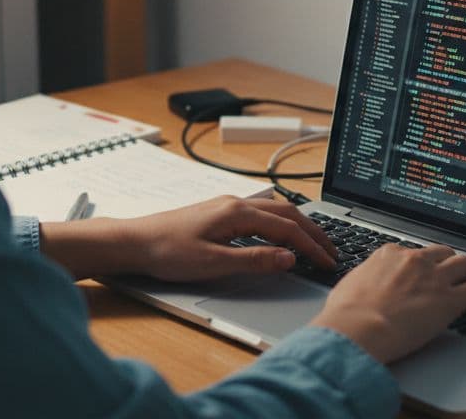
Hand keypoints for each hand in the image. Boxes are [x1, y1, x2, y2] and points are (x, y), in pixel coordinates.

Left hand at [123, 196, 337, 281]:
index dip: (311, 246)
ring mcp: (226, 206)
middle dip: (312, 231)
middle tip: (331, 250)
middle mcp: (235, 203)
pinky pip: (260, 213)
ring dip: (297, 226)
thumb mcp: (213, 263)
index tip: (328, 261)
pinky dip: (279, 224)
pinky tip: (279, 236)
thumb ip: (254, 260)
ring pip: (274, 210)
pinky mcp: (218, 213)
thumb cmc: (167, 251)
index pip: (287, 228)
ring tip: (314, 242)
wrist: (134, 242)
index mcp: (238, 212)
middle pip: (286, 213)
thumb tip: (288, 258)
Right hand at [309, 244, 465, 363]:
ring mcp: (435, 278)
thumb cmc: (346, 313)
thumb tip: (364, 286)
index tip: (421, 272)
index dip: (419, 264)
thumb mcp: (350, 285)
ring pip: (464, 263)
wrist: (357, 328)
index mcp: (389, 254)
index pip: (412, 252)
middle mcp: (414, 260)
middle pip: (442, 252)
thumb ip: (365, 280)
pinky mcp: (450, 300)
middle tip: (450, 274)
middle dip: (447, 262)